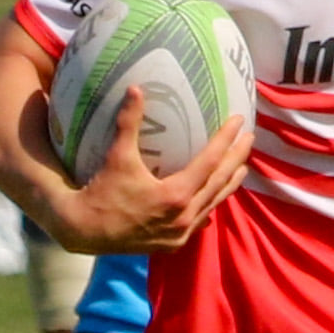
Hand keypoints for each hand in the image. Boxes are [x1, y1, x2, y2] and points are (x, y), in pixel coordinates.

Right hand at [43, 86, 251, 252]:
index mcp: (176, 195)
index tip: (239, 121)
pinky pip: (199, 222)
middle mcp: (184, 217)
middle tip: (249, 138)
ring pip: (213, 204)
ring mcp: (180, 233)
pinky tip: (213, 201)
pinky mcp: (172, 243)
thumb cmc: (100, 192)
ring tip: (241, 166)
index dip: (226, 140)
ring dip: (228, 184)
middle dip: (236, 159)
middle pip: (220, 183)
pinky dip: (208, 206)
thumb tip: (135, 88)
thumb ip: (128, 123)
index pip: (210, 162)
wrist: (83, 231)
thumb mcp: (117, 157)